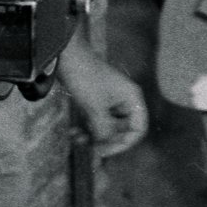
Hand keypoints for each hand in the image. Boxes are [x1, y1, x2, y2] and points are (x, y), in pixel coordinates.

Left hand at [57, 37, 148, 156]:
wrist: (68, 56)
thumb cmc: (85, 78)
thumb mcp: (95, 107)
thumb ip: (104, 129)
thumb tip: (105, 147)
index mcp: (132, 98)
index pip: (138, 129)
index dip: (124, 143)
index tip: (104, 151)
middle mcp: (125, 100)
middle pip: (122, 130)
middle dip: (105, 140)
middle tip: (88, 148)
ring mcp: (111, 101)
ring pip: (108, 127)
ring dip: (93, 136)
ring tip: (76, 139)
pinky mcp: (98, 101)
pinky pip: (97, 121)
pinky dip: (87, 128)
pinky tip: (73, 133)